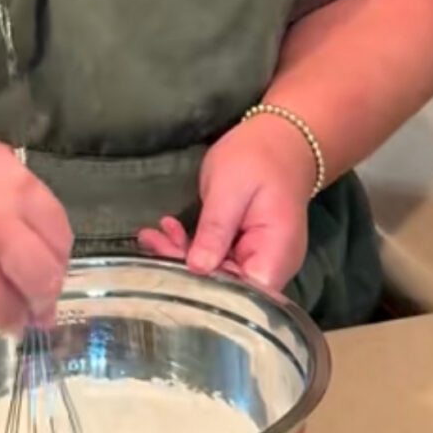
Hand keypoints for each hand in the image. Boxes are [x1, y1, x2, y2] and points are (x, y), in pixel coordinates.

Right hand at [0, 134, 72, 332]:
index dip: (61, 256)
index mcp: (15, 191)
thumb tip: (50, 244)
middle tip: (43, 301)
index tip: (54, 263)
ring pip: (9, 308)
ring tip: (15, 311)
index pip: (60, 236)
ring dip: (17, 313)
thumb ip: (26, 197)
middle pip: (44, 279)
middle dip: (48, 295)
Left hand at [138, 116, 317, 292]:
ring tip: (151, 235)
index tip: (171, 270)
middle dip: (185, 268)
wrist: (281, 137)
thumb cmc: (258, 157)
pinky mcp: (245, 248)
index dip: (206, 290)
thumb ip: (216, 229)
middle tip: (153, 242)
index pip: (243, 295)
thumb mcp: (231, 188)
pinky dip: (192, 245)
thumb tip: (197, 268)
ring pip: (217, 272)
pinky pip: (218, 256)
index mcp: (275, 255)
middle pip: (227, 286)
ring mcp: (258, 258)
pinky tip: (169, 229)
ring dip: (183, 254)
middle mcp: (271, 266)